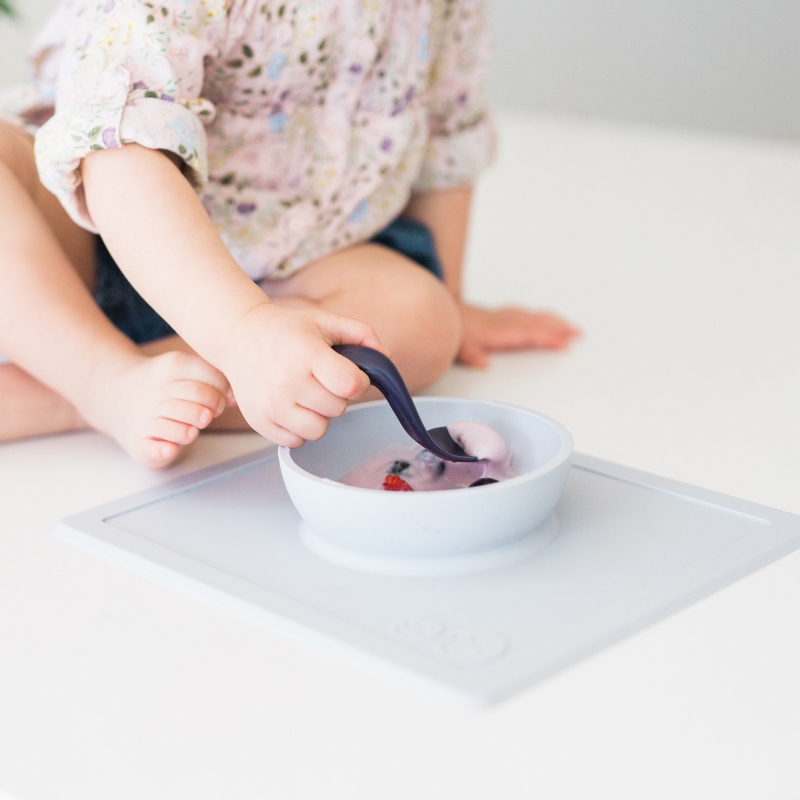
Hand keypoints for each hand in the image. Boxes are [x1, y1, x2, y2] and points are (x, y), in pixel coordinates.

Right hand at [222, 302, 387, 446]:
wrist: (239, 337)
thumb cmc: (287, 331)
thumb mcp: (326, 321)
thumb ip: (362, 334)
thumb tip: (386, 360)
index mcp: (307, 355)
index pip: (351, 385)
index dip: (357, 382)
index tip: (348, 373)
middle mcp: (287, 383)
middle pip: (337, 409)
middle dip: (337, 396)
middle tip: (321, 379)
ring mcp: (271, 406)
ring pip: (318, 431)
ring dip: (320, 416)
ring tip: (307, 394)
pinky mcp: (260, 422)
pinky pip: (296, 441)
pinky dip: (299, 428)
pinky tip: (292, 405)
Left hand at [457, 303, 580, 367]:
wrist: (441, 312)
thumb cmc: (451, 331)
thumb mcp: (458, 346)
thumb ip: (471, 353)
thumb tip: (483, 362)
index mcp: (497, 331)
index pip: (527, 334)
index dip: (547, 338)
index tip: (564, 343)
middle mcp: (503, 321)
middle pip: (536, 323)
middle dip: (558, 328)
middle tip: (578, 334)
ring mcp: (502, 317)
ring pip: (533, 317)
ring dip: (552, 321)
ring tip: (570, 327)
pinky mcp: (499, 316)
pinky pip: (526, 315)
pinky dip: (540, 317)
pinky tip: (544, 319)